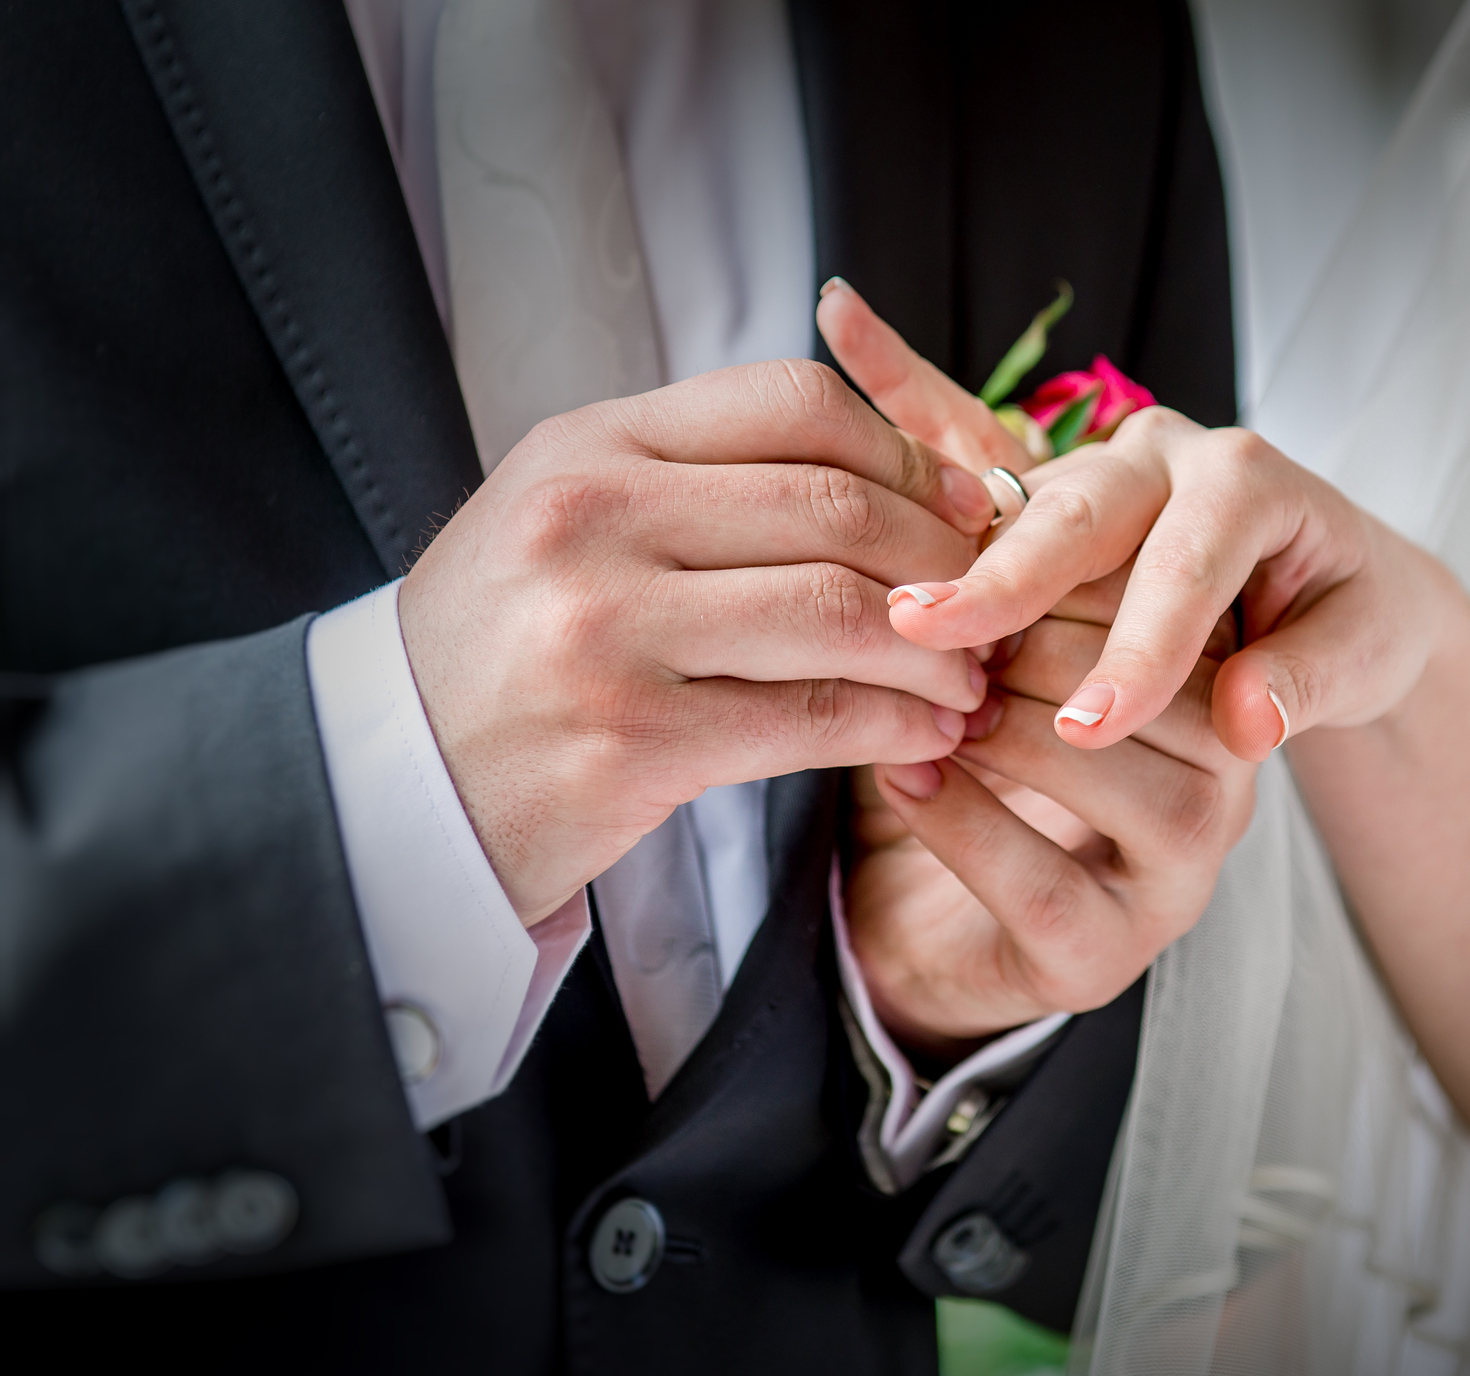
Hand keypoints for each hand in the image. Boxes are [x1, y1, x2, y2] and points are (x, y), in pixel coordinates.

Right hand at [398, 359, 1002, 924]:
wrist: (392, 790)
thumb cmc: (505, 656)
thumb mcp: (571, 529)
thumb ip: (701, 490)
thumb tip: (893, 481)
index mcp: (586, 450)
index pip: (790, 403)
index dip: (903, 452)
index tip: (959, 506)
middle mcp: (591, 519)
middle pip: (835, 504)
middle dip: (944, 558)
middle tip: (989, 603)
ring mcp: (607, 628)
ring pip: (843, 609)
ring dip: (936, 649)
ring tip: (968, 680)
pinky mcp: (634, 739)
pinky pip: (817, 715)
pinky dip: (897, 724)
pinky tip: (925, 734)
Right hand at [821, 285, 1452, 764]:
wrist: (1331, 582)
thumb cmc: (1351, 621)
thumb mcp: (1364, 656)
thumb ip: (1310, 685)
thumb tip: (1246, 725)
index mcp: (1253, 480)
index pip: (1190, 563)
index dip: (1140, 648)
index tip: (1091, 730)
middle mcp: (1168, 455)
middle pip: (1077, 514)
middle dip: (1003, 581)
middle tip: (926, 638)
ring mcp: (1099, 473)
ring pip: (1017, 519)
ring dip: (957, 585)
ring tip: (890, 644)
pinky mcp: (1052, 507)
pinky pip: (988, 534)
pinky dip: (947, 581)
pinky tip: (890, 630)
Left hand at [847, 573, 1257, 1056]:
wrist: (928, 918)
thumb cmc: (976, 734)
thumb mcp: (994, 613)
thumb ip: (994, 526)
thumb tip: (914, 406)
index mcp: (1219, 658)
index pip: (1169, 583)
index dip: (1061, 561)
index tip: (965, 543)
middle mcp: (1227, 762)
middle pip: (1158, 672)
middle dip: (1031, 641)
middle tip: (932, 626)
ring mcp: (1183, 866)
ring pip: (1113, 768)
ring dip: (1000, 727)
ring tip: (925, 704)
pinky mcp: (1114, 954)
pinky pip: (1043, 883)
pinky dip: (961, 822)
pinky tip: (901, 778)